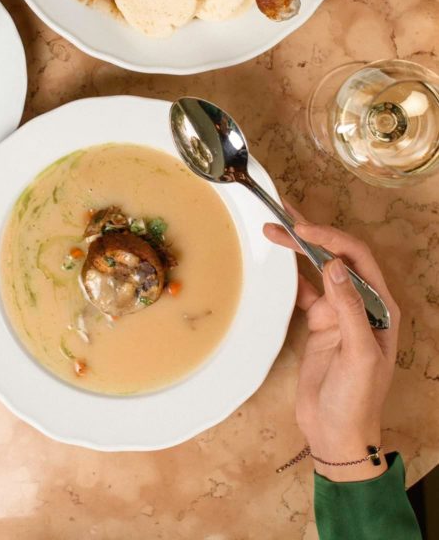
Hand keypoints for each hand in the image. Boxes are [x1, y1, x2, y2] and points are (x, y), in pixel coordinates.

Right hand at [265, 209, 399, 481]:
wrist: (336, 434)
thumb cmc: (356, 400)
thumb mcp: (359, 355)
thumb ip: (349, 309)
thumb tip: (335, 266)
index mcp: (380, 307)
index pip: (357, 259)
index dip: (331, 239)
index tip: (303, 231)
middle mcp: (361, 303)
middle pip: (337, 256)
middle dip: (311, 235)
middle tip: (281, 218)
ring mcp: (339, 312)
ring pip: (318, 269)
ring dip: (298, 249)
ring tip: (272, 229)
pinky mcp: (320, 323)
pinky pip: (305, 289)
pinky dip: (290, 273)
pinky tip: (275, 261)